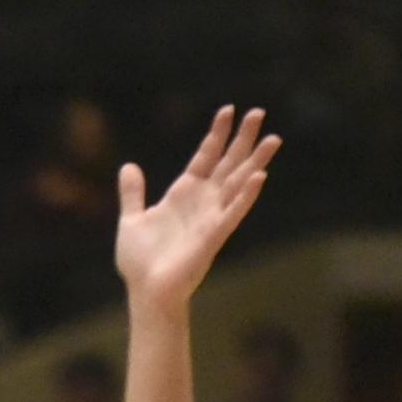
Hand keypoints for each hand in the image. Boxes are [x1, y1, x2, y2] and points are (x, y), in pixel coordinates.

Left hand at [113, 105, 280, 311]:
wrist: (144, 291)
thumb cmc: (140, 262)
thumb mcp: (132, 219)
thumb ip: (133, 194)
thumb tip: (129, 166)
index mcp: (184, 194)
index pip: (205, 156)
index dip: (216, 134)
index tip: (228, 110)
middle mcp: (202, 202)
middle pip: (228, 163)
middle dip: (243, 139)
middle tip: (259, 112)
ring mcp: (210, 217)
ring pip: (238, 183)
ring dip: (255, 162)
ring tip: (273, 139)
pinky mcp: (213, 236)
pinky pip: (232, 213)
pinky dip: (245, 196)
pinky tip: (260, 177)